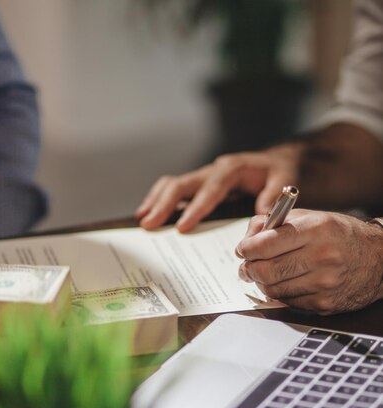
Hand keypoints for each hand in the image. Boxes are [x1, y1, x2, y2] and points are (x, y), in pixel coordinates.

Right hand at [135, 143, 302, 231]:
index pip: (209, 190)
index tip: (182, 226)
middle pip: (181, 184)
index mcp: (231, 169)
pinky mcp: (198, 183)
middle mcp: (212, 170)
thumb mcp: (285, 179)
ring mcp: (203, 176)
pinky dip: (159, 199)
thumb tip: (261, 213)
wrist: (276, 160)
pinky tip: (149, 212)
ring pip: (172, 184)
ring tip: (143, 219)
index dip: (195, 209)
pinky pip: (174, 188)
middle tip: (149, 224)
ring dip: (156, 201)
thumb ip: (274, 195)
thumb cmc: (280, 171)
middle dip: (164, 205)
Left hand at [236, 210, 382, 313]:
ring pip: (272, 289)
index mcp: (315, 229)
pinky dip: (280, 293)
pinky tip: (285, 283)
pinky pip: (288, 302)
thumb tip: (247, 238)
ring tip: (264, 273)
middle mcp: (321, 256)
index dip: (246, 248)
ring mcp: (324, 283)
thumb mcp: (310, 217)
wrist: (380, 259)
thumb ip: (274, 223)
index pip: (265, 244)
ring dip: (261, 282)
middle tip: (247, 265)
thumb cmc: (339, 234)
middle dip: (248, 268)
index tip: (242, 250)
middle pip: (265, 270)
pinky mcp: (325, 304)